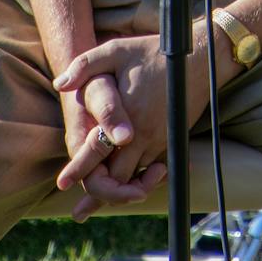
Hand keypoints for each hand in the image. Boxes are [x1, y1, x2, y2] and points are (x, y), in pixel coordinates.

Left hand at [54, 33, 182, 219]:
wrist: (201, 57)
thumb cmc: (155, 52)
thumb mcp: (117, 50)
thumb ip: (86, 65)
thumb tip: (60, 84)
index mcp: (126, 116)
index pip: (96, 153)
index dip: (78, 170)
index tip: (62, 185)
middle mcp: (143, 134)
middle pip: (117, 178)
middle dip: (99, 193)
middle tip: (80, 210)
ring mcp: (160, 139)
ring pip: (137, 178)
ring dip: (121, 191)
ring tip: (105, 202)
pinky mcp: (172, 140)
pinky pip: (155, 170)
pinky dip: (143, 180)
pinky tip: (134, 184)